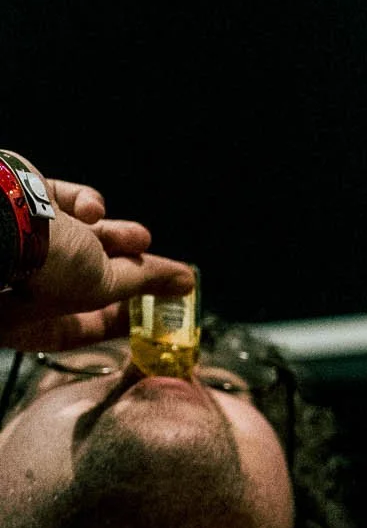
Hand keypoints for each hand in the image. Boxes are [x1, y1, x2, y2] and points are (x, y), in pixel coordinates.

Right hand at [0, 170, 194, 351]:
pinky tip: (90, 209)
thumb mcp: (101, 285)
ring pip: (76, 237)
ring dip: (114, 235)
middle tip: (148, 264)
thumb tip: (185, 283)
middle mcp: (19, 281)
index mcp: (27, 319)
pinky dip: (82, 202)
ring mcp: (19, 239)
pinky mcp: (20, 200)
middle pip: (80, 277)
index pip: (77, 327)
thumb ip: (144, 282)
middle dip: (122, 268)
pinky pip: (58, 200)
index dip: (117, 319)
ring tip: (140, 237)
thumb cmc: (43, 269)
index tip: (152, 310)